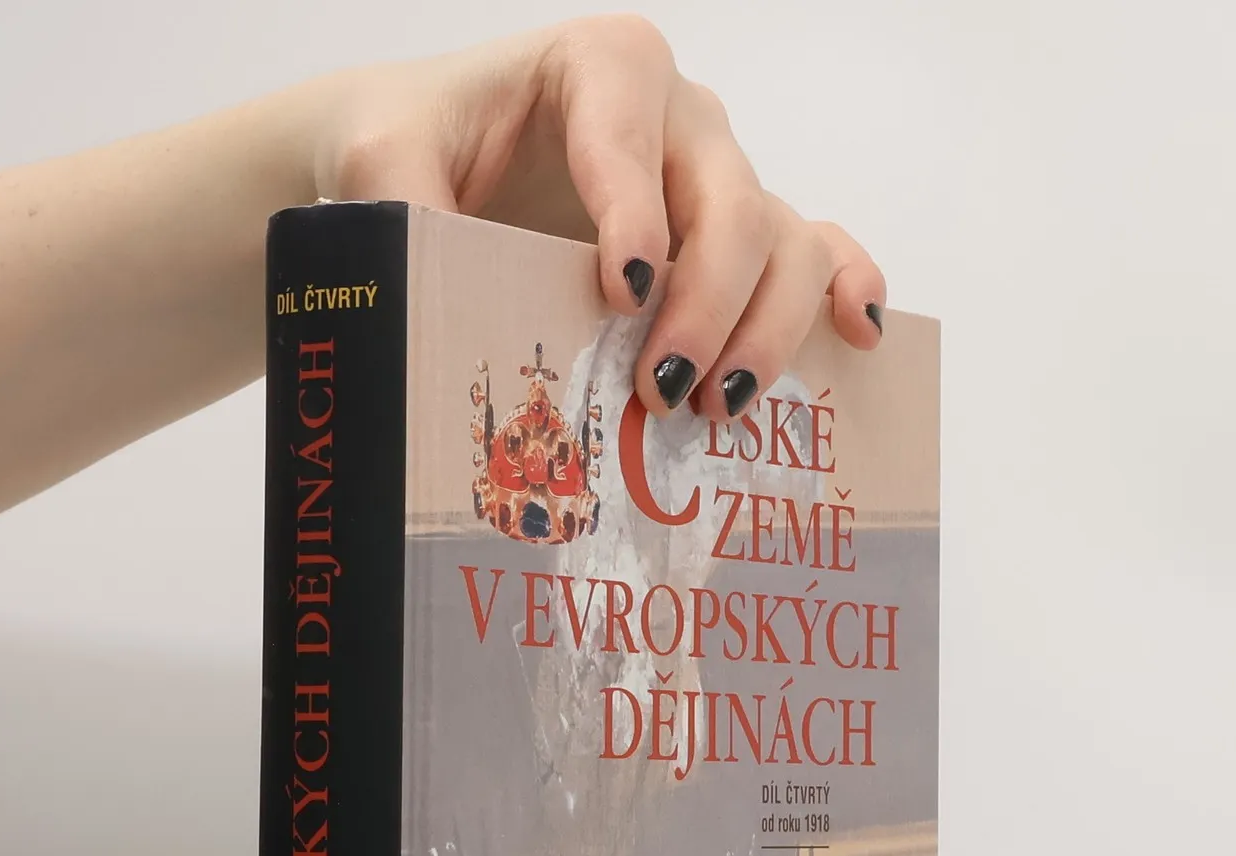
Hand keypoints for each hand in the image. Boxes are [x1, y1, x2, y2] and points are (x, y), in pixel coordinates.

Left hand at [298, 15, 886, 421]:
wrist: (430, 167)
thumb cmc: (414, 149)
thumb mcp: (383, 162)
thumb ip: (399, 198)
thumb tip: (427, 264)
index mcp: (602, 69)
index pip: (635, 134)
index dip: (636, 214)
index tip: (620, 293)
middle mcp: (681, 118)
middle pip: (730, 205)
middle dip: (706, 304)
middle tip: (660, 389)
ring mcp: (717, 179)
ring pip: (783, 241)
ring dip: (766, 329)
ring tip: (711, 406)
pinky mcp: (735, 237)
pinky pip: (815, 250)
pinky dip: (843, 291)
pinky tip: (853, 340)